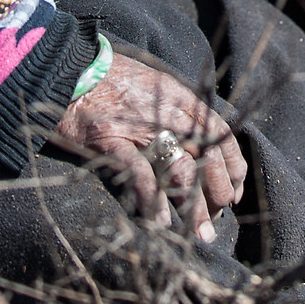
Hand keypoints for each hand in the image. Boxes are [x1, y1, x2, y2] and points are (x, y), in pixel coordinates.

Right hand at [50, 53, 246, 241]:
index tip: (234, 192)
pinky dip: (153, 200)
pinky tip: (161, 221)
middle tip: (216, 221)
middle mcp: (168, 113)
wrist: (70, 70)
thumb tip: (201, 145)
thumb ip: (179, 109)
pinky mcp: (112, 141)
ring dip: (194, 208)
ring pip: (182, 172)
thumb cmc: (112, 79)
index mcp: (181, 98)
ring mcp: (140, 128)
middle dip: (217, 194)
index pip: (221, 135)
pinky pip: (140, 175)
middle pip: (207, 158)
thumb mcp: (156, 84)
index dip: (233, 167)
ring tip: (199, 234)